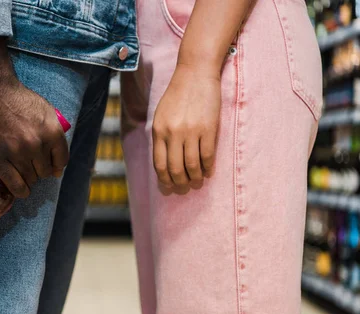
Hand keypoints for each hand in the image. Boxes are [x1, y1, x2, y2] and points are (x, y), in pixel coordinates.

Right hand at [0, 38, 67, 197]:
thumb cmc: (19, 99)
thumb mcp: (47, 112)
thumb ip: (55, 136)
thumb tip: (58, 167)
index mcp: (52, 132)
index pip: (62, 161)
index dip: (56, 165)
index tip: (51, 166)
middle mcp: (37, 144)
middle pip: (45, 172)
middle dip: (40, 169)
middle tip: (32, 164)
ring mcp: (17, 153)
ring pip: (31, 179)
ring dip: (29, 177)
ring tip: (23, 170)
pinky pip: (15, 185)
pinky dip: (21, 191)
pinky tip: (22, 190)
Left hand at [152, 63, 220, 191]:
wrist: (195, 73)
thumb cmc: (178, 94)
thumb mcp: (161, 115)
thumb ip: (162, 136)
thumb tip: (165, 161)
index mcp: (159, 131)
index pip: (159, 164)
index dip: (164, 179)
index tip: (169, 186)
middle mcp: (173, 133)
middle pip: (175, 168)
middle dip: (180, 182)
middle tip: (185, 186)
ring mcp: (191, 131)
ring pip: (192, 165)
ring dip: (195, 177)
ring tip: (197, 180)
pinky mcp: (208, 128)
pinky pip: (207, 155)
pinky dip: (207, 167)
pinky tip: (208, 170)